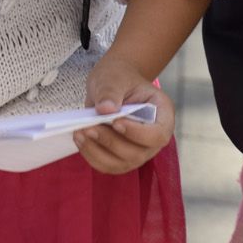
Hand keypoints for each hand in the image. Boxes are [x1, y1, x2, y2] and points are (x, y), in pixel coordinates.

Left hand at [76, 57, 175, 173]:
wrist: (112, 84)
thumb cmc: (119, 78)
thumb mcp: (114, 77)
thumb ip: (110, 91)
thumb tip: (106, 109)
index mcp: (162, 114)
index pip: (158, 135)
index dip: (137, 134)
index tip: (116, 122)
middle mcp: (154, 137)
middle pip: (138, 153)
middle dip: (111, 142)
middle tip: (89, 127)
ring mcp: (139, 150)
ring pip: (121, 163)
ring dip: (98, 152)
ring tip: (80, 132)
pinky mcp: (121, 157)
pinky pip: (107, 165)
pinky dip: (91, 155)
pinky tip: (80, 138)